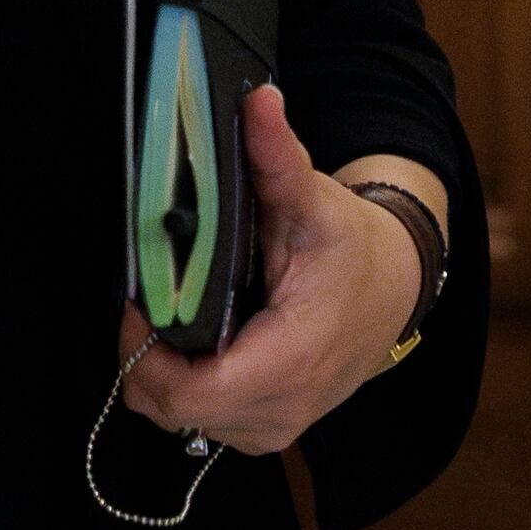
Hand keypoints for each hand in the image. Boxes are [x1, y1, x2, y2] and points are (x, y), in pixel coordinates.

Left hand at [118, 86, 427, 453]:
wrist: (392, 289)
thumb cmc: (350, 248)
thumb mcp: (313, 200)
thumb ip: (277, 157)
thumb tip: (258, 100)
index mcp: (291, 359)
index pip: (186, 393)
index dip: (143, 351)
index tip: (137, 300)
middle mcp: (281, 408)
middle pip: (169, 409)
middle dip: (144, 355)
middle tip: (149, 300)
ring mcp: (275, 427)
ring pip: (178, 418)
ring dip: (163, 371)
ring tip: (177, 314)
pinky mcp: (268, 430)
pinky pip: (201, 421)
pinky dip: (186, 385)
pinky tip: (199, 341)